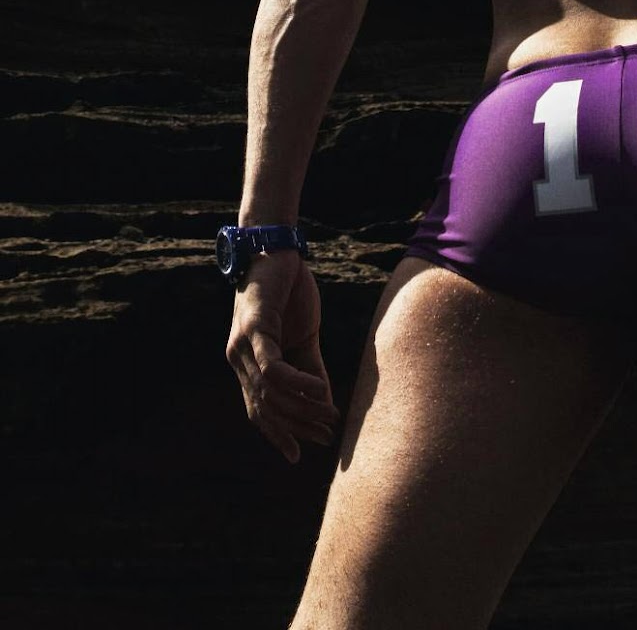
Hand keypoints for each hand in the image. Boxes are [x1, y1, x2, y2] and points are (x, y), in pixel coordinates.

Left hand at [226, 252, 339, 462]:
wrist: (275, 249)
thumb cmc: (288, 291)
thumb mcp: (303, 336)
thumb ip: (309, 369)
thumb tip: (323, 403)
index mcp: (246, 364)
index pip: (258, 411)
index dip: (278, 435)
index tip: (299, 455)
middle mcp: (238, 360)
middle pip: (265, 407)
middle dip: (297, 427)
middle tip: (326, 436)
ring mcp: (242, 345)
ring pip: (269, 393)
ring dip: (302, 409)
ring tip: (329, 416)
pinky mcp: (254, 328)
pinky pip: (273, 367)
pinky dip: (296, 384)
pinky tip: (317, 392)